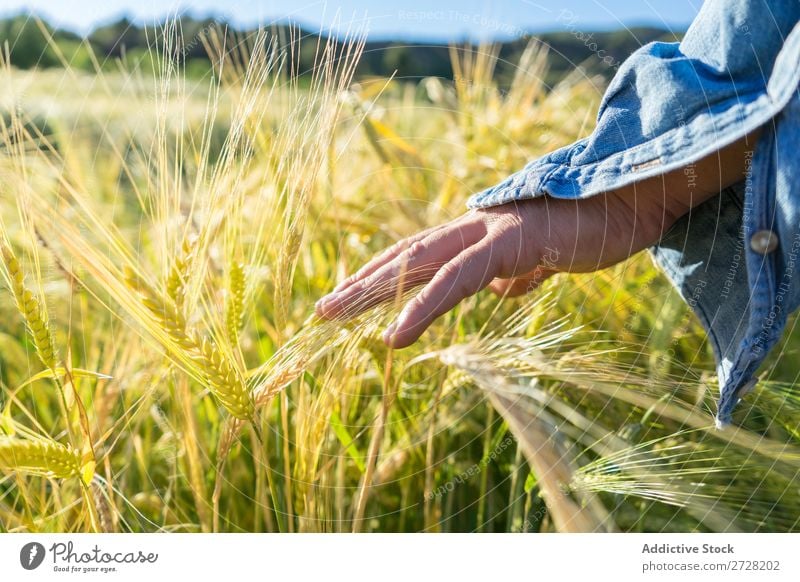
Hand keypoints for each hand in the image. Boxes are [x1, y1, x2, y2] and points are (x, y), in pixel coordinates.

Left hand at [315, 133, 756, 347]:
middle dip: (360, 284)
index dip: (381, 275)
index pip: (416, 255)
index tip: (350, 298)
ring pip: (416, 264)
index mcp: (478, 233)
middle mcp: (473, 227)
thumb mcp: (544, 259)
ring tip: (334, 316)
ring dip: (371, 292)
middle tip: (321, 310)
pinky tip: (395, 335)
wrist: (635, 198)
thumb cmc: (591, 228)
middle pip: (403, 257)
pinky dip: (422, 307)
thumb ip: (518, 271)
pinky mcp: (511, 241)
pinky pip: (456, 280)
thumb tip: (504, 289)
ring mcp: (490, 230)